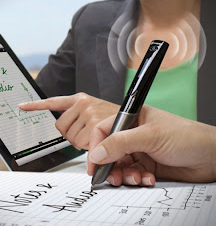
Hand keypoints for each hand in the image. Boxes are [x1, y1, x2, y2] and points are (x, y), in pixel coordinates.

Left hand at [18, 93, 118, 149]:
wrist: (144, 124)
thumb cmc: (121, 122)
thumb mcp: (101, 114)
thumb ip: (83, 120)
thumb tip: (71, 135)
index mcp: (82, 99)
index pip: (54, 102)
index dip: (36, 105)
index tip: (22, 106)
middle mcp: (84, 104)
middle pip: (61, 128)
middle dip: (74, 138)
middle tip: (90, 138)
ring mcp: (89, 113)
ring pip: (72, 139)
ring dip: (83, 145)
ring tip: (99, 141)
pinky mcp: (96, 123)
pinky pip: (79, 142)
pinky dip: (83, 148)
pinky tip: (83, 151)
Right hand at [88, 105, 215, 185]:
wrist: (211, 157)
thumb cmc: (187, 136)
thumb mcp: (150, 136)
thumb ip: (120, 143)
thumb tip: (97, 152)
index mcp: (132, 119)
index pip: (104, 130)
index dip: (95, 146)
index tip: (93, 163)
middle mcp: (133, 134)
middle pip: (109, 150)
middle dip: (110, 165)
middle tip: (113, 177)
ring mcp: (140, 150)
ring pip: (119, 165)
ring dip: (124, 175)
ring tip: (134, 178)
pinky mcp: (146, 165)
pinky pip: (132, 174)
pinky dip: (136, 179)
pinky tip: (147, 178)